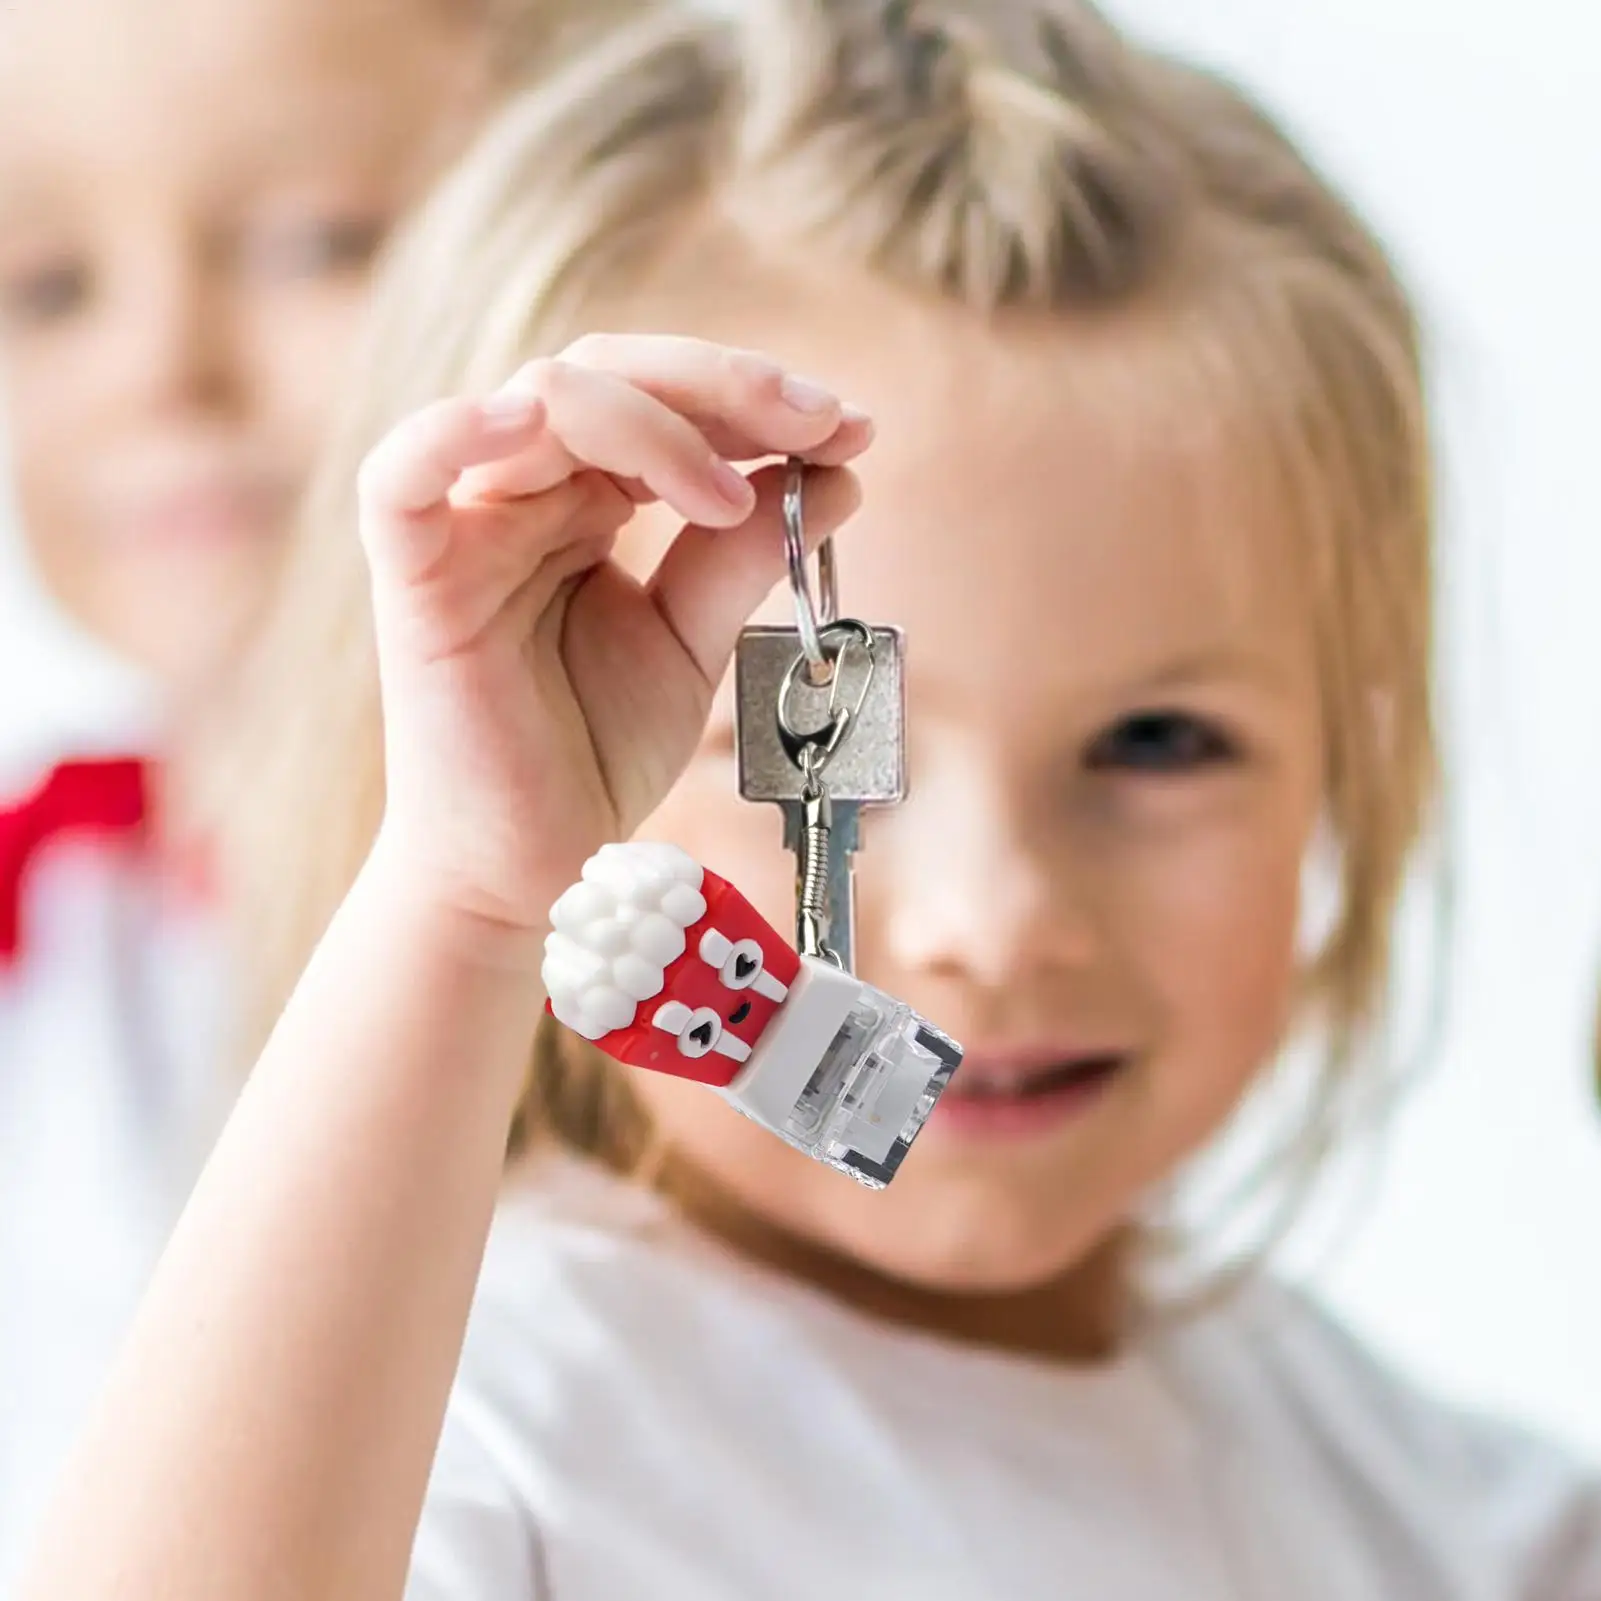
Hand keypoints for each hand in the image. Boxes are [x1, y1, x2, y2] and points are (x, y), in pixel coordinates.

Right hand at [356, 334, 869, 941]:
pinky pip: (401, 476)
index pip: (662, 402)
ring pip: (541, 402)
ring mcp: (464, 529)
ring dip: (655, 427)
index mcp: (584, 502)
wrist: (536, 870)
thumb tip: (839, 480)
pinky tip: (534, 420)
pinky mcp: (414, 580)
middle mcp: (523, 494)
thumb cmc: (594, 756)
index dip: (754, 400)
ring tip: (733, 497)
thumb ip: (743, 560)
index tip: (852, 429)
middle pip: (608, 373)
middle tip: (821, 419)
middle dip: (726, 387)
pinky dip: (458, 429)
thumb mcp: (693, 644)